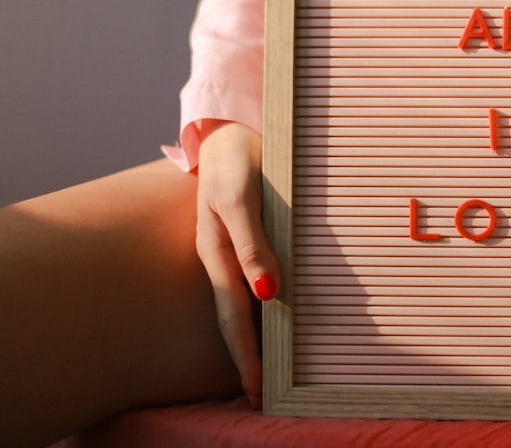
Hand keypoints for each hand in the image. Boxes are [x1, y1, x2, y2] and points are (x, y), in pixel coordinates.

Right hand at [194, 119, 279, 409]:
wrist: (232, 130)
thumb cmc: (238, 160)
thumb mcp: (241, 198)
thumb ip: (252, 243)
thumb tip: (267, 294)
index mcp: (218, 253)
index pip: (234, 317)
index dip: (246, 355)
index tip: (257, 392)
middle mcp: (222, 257)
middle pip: (235, 319)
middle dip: (248, 360)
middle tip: (261, 398)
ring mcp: (231, 249)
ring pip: (242, 304)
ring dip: (255, 339)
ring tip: (266, 373)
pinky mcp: (244, 238)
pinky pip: (251, 280)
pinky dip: (262, 308)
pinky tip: (274, 319)